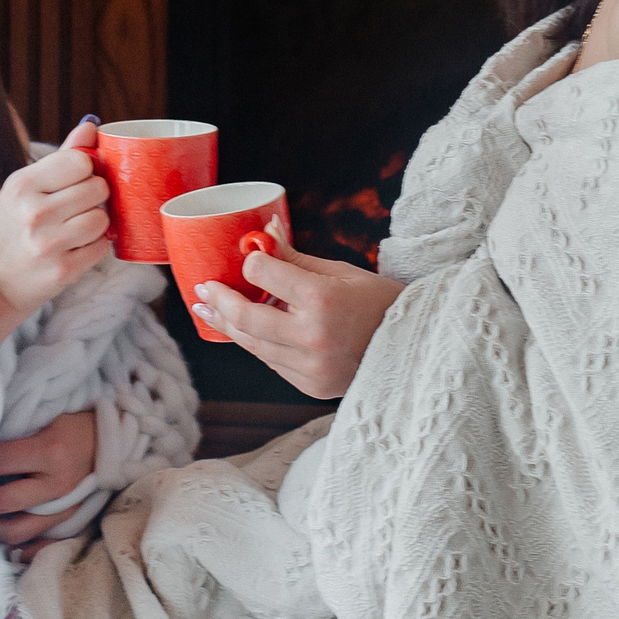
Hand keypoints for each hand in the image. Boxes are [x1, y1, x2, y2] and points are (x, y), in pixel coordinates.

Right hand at [0, 118, 110, 342]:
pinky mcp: (63, 271)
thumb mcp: (24, 188)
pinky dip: (94, 248)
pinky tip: (74, 249)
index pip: (80, 161)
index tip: (76, 181)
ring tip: (74, 229)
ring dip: (95, 224)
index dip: (86, 170)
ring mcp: (49, 244)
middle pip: (97, 188)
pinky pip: (101, 248)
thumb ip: (61, 157)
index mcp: (23, 185)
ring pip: (102, 219)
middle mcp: (34, 213)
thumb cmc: (11, 229)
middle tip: (75, 208)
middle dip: (93, 197)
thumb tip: (91, 126)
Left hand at [0, 409, 98, 558]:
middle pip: (4, 501)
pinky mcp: (70, 521)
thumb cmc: (76, 427)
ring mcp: (64, 507)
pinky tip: (3, 543)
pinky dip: (19, 549)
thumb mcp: (47, 422)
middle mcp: (56, 483)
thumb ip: (18, 439)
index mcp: (50, 451)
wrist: (115, 444)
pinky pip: (40, 545)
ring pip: (18, 530)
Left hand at [194, 245, 405, 400]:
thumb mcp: (342, 272)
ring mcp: (310, 367)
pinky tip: (246, 330)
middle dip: (218, 300)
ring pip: (252, 344)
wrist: (415, 350)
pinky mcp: (309, 386)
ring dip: (228, 324)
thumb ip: (296, 258)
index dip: (252, 263)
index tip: (248, 259)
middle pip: (245, 317)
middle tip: (203, 289)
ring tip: (209, 309)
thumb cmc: (380, 303)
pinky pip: (271, 362)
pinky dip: (258, 344)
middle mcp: (312, 336)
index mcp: (322, 300)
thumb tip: (265, 233)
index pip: (263, 274)